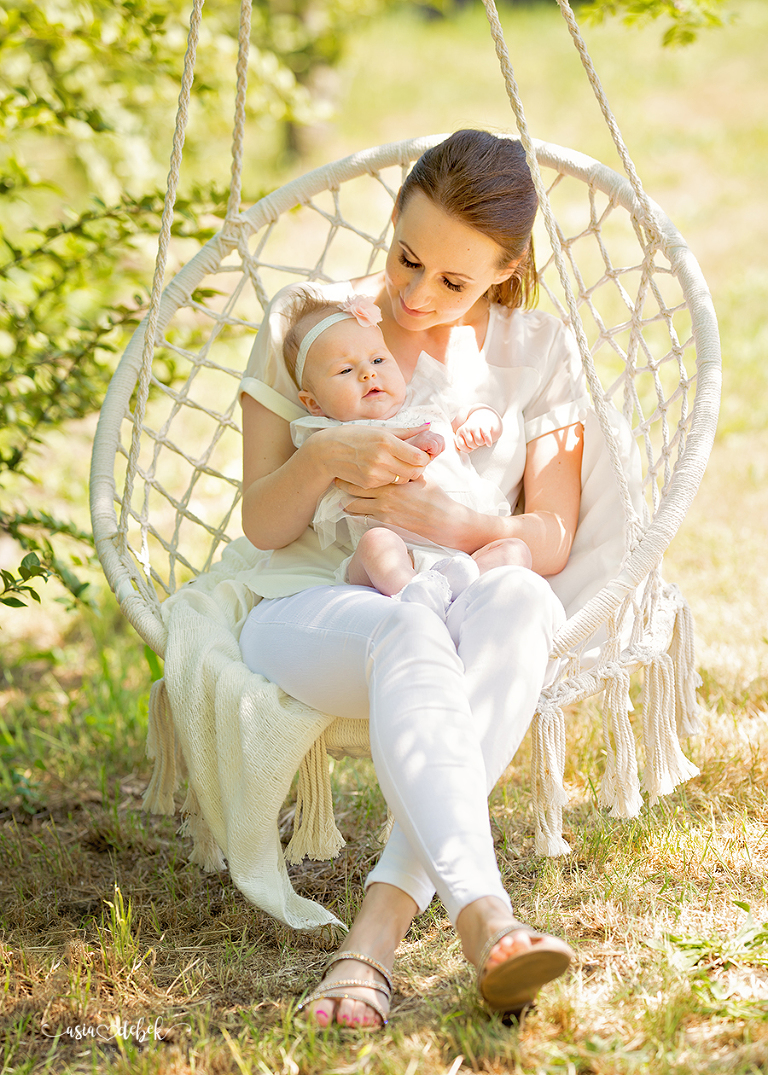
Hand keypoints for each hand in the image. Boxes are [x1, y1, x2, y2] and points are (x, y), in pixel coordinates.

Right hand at [312, 422, 431, 488]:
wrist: (327, 451)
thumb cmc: (354, 436)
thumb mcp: (379, 429)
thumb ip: (405, 432)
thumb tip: (427, 427)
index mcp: (387, 442)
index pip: (418, 457)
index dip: (424, 458)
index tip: (421, 454)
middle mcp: (382, 459)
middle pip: (414, 472)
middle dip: (417, 468)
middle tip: (412, 462)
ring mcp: (375, 473)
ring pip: (402, 479)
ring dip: (403, 474)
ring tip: (395, 464)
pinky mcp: (368, 484)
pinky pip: (388, 484)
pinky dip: (389, 478)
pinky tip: (382, 470)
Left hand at [338, 471, 481, 550]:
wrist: (442, 521)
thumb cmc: (434, 497)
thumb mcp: (421, 476)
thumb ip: (408, 467)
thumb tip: (404, 453)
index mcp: (394, 479)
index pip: (367, 472)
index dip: (354, 468)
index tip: (346, 464)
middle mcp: (385, 495)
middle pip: (355, 488)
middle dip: (344, 484)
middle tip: (336, 478)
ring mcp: (383, 510)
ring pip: (354, 504)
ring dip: (346, 500)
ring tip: (339, 496)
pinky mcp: (385, 522)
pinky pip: (363, 516)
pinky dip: (355, 512)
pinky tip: (349, 508)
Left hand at [454, 407, 502, 452]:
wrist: (483, 417)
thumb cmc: (472, 430)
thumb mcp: (464, 434)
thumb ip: (459, 442)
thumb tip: (458, 450)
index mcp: (460, 432)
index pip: (461, 445)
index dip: (466, 449)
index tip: (469, 447)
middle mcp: (466, 428)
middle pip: (471, 444)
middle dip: (475, 446)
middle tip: (476, 442)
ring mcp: (475, 427)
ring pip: (479, 442)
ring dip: (482, 443)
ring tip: (481, 439)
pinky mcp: (484, 427)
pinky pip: (487, 438)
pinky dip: (488, 442)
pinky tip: (489, 444)